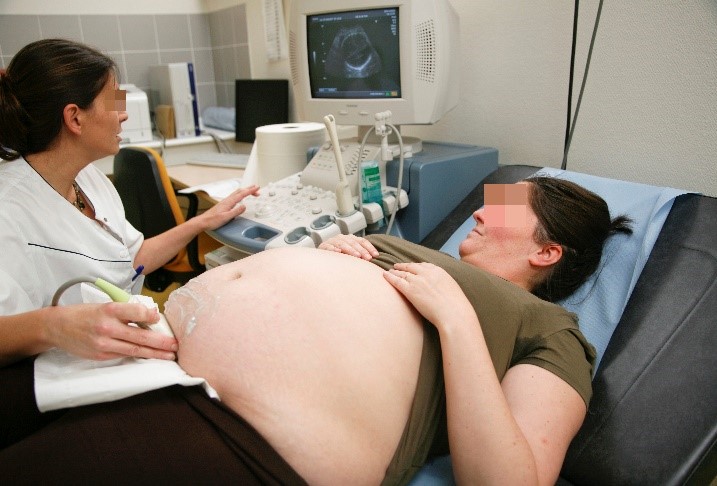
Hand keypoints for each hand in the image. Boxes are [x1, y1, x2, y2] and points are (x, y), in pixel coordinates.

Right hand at [46, 302, 177, 360]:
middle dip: (161, 342)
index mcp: (109, 310)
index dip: (150, 316)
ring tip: (169, 355)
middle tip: (176, 345)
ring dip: (154, 353)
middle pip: (139, 336)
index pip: (135, 312)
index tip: (160, 318)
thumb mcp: (104, 305)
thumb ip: (126, 311)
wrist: (58, 327)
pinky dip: (139, 356)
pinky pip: (124, 355)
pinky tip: (151, 356)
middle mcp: (107, 327)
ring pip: (135, 349)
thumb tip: (151, 315)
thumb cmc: (85, 314)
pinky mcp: (102, 355)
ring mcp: (104, 343)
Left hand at [197, 185, 259, 230]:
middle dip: (249, 189)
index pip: (241, 194)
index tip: (256, 188)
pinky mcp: (224, 205)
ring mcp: (225, 202)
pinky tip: (240, 197)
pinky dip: (240, 195)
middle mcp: (227, 200)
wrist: (203, 222)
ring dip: (244, 191)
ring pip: (237, 193)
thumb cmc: (212, 220)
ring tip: (250, 191)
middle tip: (256, 189)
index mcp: (228, 202)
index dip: (250, 190)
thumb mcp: (226, 217)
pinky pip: (234, 197)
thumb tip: (244, 206)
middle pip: (239, 191)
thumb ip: (236, 212)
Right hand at [318, 234, 378, 259]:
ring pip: (342, 244)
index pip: (362, 241)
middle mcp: (342, 238)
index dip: (369, 247)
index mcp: (350, 239)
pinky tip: (338, 252)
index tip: (376, 255)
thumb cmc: (339, 257)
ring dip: (350, 249)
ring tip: (356, 256)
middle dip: (361, 250)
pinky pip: (328, 247)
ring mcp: (332, 241)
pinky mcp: (323, 246)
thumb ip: (360, 255)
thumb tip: (375, 258)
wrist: (321, 257)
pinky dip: (333, 249)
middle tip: (368, 258)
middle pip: (353, 243)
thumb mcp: (350, 254)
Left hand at [383, 262, 476, 328]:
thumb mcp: (452, 288)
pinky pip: (397, 281)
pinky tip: (384, 275)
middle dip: (404, 266)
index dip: (416, 266)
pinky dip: (389, 277)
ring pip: (403, 273)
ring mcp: (417, 281)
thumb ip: (443, 284)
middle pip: (411, 267)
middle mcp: (427, 273)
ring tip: (389, 271)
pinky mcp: (410, 290)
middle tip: (397, 266)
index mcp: (438, 271)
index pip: (424, 265)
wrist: (453, 314)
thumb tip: (440, 288)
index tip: (412, 267)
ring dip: (395, 271)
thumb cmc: (456, 306)